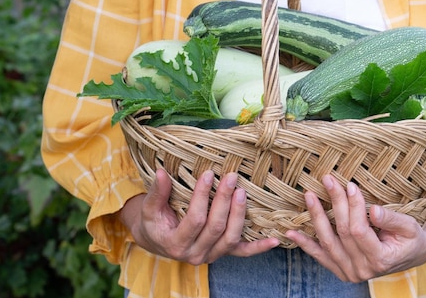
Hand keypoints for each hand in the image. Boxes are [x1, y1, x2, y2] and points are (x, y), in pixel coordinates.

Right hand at [119, 168, 279, 264]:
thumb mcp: (150, 208)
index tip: (208, 174)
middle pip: (216, 227)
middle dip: (224, 200)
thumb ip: (157, 192)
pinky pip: (244, 252)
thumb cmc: (155, 222)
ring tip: (242, 192)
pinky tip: (275, 238)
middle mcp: (195, 254)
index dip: (202, 197)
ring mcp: (212, 255)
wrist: (159, 240)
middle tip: (231, 177)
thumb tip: (161, 171)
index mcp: (176, 244)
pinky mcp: (223, 253)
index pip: (195, 219)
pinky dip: (260, 247)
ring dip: (239, 214)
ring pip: (231, 238)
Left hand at [285, 175, 425, 281]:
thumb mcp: (411, 227)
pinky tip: (291, 233)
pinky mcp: (341, 270)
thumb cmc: (413, 238)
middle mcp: (362, 270)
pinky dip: (305, 244)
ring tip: (309, 196)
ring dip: (316, 218)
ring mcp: (349, 272)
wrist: (414, 255)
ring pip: (328, 242)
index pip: (359, 230)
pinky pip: (321, 256)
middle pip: (342, 232)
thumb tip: (375, 211)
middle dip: (335, 203)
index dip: (354, 207)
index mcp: (380, 259)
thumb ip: (392, 220)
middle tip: (328, 179)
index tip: (351, 185)